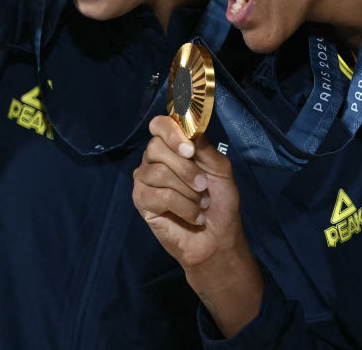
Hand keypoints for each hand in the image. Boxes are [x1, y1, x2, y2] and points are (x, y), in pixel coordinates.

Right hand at [132, 115, 245, 267]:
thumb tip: (189, 127)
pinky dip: (183, 207)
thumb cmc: (220, 201)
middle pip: (156, 147)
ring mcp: (144, 180)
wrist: (218, 238)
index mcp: (172, 146)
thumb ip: (204, 147)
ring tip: (201, 204)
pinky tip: (193, 216)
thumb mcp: (219, 169)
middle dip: (186, 168)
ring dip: (188, 192)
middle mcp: (154, 159)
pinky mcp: (141, 201)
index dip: (171, 133)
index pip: (159, 125)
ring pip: (158, 173)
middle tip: (203, 185)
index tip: (190, 150)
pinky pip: (159, 196)